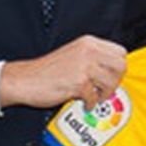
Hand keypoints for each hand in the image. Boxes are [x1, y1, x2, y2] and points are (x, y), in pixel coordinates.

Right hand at [0, 35, 126, 108]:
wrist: (25, 79)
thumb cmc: (47, 70)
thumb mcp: (74, 54)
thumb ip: (93, 58)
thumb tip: (114, 72)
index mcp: (88, 42)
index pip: (120, 52)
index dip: (118, 67)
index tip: (111, 76)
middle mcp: (88, 51)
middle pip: (121, 66)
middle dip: (116, 81)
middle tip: (105, 88)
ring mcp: (83, 66)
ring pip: (111, 82)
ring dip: (104, 94)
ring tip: (93, 96)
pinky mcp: (78, 83)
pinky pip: (95, 97)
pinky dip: (89, 103)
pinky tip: (81, 101)